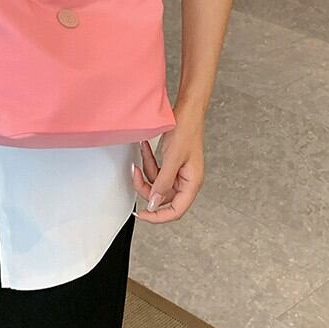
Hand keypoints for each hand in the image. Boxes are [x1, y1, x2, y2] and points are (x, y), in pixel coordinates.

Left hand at [130, 103, 204, 222]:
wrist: (187, 111)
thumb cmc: (187, 130)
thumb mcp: (173, 158)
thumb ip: (163, 183)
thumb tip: (154, 203)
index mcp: (192, 183)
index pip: (176, 211)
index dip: (158, 216)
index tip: (142, 214)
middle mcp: (186, 180)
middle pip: (163, 197)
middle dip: (146, 186)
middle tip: (136, 174)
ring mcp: (179, 172)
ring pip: (157, 183)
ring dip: (146, 170)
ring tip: (142, 154)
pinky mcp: (172, 163)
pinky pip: (156, 170)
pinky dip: (149, 161)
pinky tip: (146, 148)